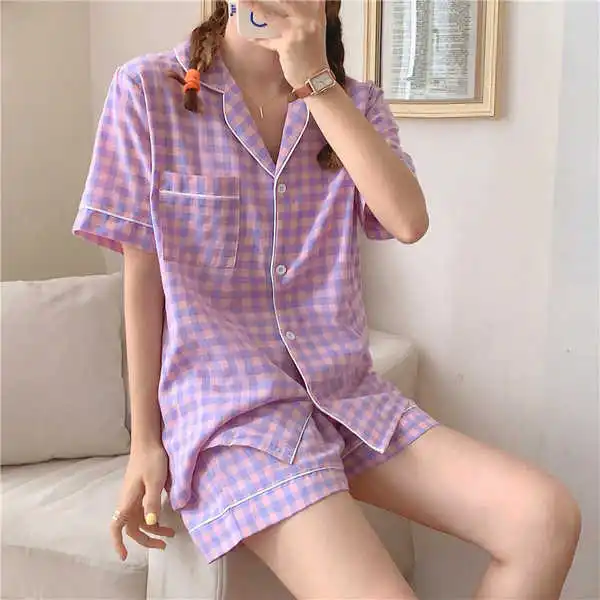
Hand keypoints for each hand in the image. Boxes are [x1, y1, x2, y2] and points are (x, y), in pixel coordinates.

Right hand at [110, 444, 174, 560]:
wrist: (148, 442)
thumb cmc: (151, 460)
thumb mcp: (155, 481)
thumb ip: (152, 502)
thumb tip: (150, 524)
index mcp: (128, 501)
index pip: (117, 527)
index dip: (118, 543)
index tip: (125, 556)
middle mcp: (128, 501)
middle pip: (132, 528)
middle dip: (146, 540)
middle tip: (164, 544)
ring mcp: (134, 496)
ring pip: (140, 520)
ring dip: (153, 529)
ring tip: (170, 533)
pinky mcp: (140, 490)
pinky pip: (144, 510)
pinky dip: (153, 518)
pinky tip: (163, 518)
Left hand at [250, 0, 327, 88]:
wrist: (316, 78)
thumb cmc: (312, 53)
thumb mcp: (313, 27)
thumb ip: (304, 12)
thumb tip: (276, 4)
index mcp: (316, 10)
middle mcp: (309, 17)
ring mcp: (298, 30)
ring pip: (270, 15)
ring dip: (253, 7)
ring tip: (242, 1)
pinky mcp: (287, 45)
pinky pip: (267, 40)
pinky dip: (257, 38)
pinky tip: (249, 36)